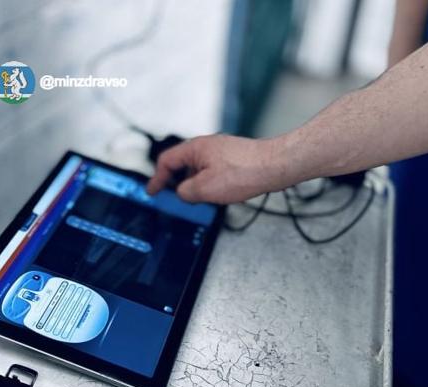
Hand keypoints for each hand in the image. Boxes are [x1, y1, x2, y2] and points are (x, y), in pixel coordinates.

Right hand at [146, 134, 290, 203]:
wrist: (274, 167)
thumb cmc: (245, 172)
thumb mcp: (205, 189)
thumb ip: (186, 192)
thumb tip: (182, 193)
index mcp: (195, 148)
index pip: (166, 161)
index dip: (157, 178)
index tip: (153, 191)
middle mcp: (206, 146)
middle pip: (181, 164)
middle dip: (176, 182)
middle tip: (173, 197)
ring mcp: (220, 151)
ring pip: (198, 169)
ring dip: (195, 184)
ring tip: (202, 199)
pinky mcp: (232, 158)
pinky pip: (212, 170)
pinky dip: (208, 182)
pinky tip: (218, 193)